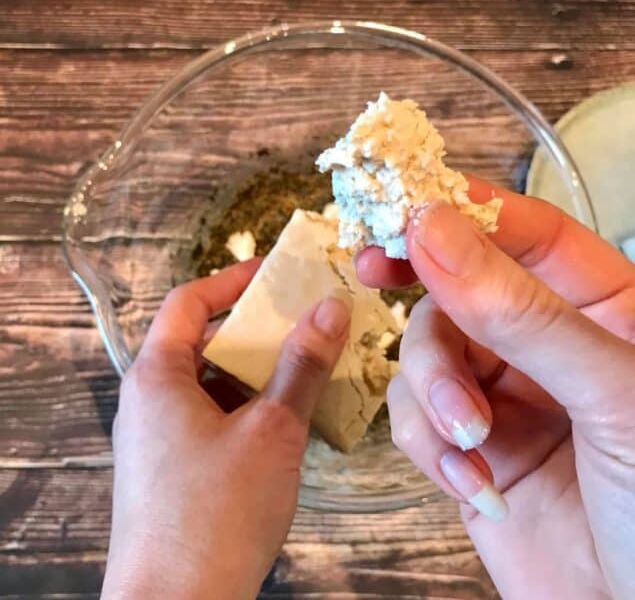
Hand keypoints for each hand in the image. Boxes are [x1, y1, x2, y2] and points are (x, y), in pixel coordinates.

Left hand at [101, 259, 350, 599]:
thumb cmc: (214, 516)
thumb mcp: (271, 430)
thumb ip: (302, 366)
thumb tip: (330, 308)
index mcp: (157, 376)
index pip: (188, 302)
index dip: (232, 281)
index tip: (276, 273)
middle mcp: (150, 400)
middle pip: (205, 343)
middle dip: (258, 331)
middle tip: (308, 324)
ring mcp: (159, 438)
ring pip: (213, 384)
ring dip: (260, 375)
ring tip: (310, 372)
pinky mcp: (174, 470)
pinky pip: (214, 419)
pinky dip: (250, 410)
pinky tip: (288, 423)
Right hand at [357, 178, 634, 599]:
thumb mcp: (623, 399)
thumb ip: (525, 314)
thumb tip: (435, 231)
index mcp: (610, 314)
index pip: (530, 235)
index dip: (467, 212)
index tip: (405, 208)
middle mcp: (552, 348)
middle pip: (462, 290)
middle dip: (426, 294)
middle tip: (374, 267)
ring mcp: (507, 399)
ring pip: (429, 354)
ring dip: (432, 390)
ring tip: (467, 436)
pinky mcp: (470, 453)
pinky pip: (417, 421)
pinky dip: (429, 446)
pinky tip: (471, 482)